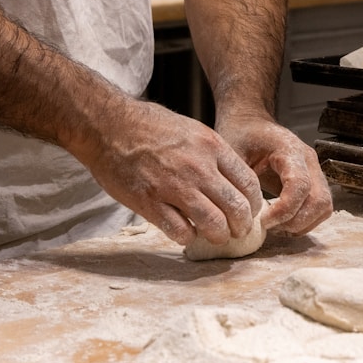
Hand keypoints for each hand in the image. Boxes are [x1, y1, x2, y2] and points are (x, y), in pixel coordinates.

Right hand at [81, 99, 262, 245]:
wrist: (108, 125)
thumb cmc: (149, 126)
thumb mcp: (192, 130)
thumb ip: (213, 154)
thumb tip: (231, 180)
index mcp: (212, 147)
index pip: (249, 184)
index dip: (254, 204)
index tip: (249, 212)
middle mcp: (198, 168)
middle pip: (237, 208)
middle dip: (242, 226)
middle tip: (237, 231)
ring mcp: (174, 186)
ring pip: (213, 224)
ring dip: (219, 236)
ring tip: (215, 236)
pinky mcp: (150, 202)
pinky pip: (180, 231)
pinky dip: (187, 237)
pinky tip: (185, 232)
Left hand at [217, 113, 332, 235]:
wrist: (250, 123)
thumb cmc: (241, 135)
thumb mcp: (233, 155)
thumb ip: (239, 182)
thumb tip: (241, 215)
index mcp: (289, 149)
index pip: (300, 185)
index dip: (284, 210)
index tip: (263, 221)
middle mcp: (309, 160)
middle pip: (320, 200)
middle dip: (296, 222)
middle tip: (270, 227)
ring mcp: (315, 171)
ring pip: (324, 208)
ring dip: (302, 224)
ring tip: (276, 226)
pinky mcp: (314, 182)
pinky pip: (320, 209)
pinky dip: (304, 221)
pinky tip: (282, 222)